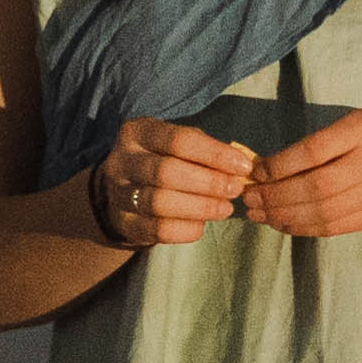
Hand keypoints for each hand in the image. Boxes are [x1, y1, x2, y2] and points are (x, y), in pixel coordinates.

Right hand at [92, 119, 254, 247]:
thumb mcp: (177, 146)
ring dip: (200, 207)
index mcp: (137, 133)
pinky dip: (185, 229)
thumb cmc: (162, 161)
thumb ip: (205, 152)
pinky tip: (201, 225)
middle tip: (235, 189)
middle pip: (166, 172)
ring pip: (159, 202)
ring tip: (225, 208)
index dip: (214, 154)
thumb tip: (241, 167)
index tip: (243, 166)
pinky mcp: (123, 222)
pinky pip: (156, 229)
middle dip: (208, 182)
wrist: (123, 192)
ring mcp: (118, 193)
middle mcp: (122, 161)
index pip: (178, 140)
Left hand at [239, 109, 361, 237]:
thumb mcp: (356, 124)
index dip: (278, 166)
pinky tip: (284, 223)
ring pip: (325, 212)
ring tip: (260, 214)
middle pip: (317, 186)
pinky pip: (337, 227)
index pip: (313, 151)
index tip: (255, 173)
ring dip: (285, 216)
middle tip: (249, 200)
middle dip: (276, 196)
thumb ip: (318, 143)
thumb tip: (263, 167)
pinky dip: (304, 228)